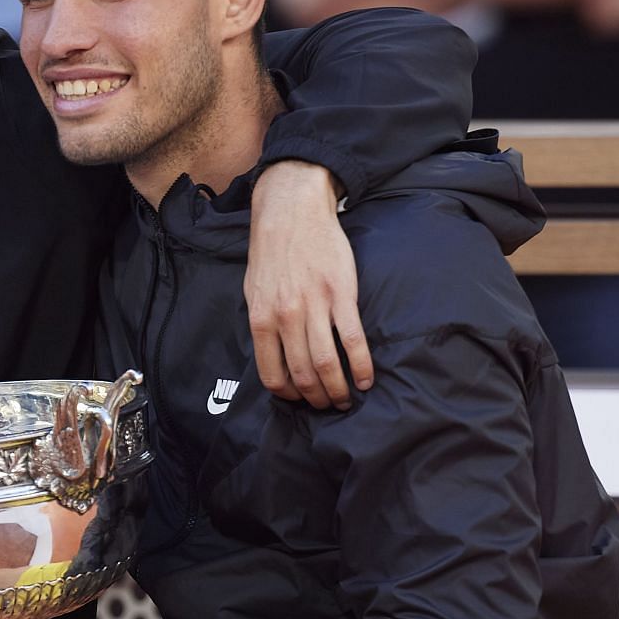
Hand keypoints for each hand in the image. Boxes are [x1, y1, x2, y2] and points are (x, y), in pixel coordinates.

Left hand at [246, 161, 368, 408]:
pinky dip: (361, 365)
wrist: (292, 212)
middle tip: (328, 405)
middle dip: (317, 399)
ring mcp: (315, 306)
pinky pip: (353, 340)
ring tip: (346, 398)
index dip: (289, 395)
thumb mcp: (253, 291)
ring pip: (328, 363)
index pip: (272, 374)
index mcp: (261, 319)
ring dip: (339, 389)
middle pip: (304, 374)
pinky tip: (366, 378)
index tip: (301, 400)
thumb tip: (272, 356)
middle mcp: (286, 317)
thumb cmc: (271, 253)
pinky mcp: (341, 294)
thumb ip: (262, 324)